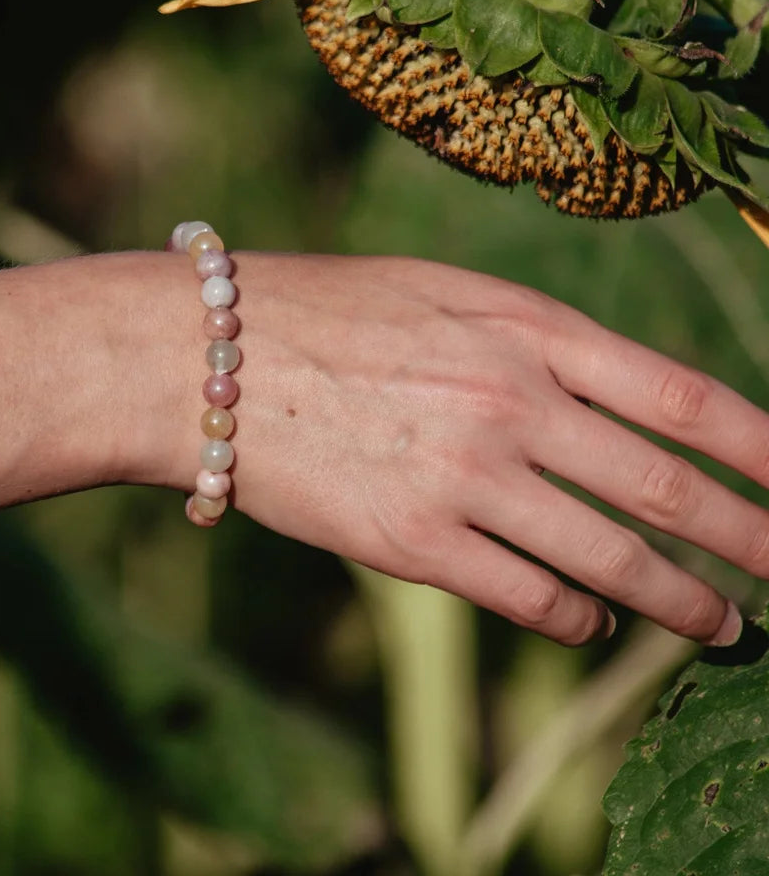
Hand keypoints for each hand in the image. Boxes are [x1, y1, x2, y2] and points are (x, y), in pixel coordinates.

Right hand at [225, 253, 768, 645]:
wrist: (209, 356)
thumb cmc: (324, 313)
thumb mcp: (443, 298)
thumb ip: (533, 347)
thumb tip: (615, 409)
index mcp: (524, 328)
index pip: (683, 397)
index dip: (763, 451)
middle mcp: (510, 402)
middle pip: (668, 490)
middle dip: (752, 542)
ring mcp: (464, 477)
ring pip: (612, 561)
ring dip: (682, 603)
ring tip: (721, 626)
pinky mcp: (412, 544)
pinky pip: (530, 598)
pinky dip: (579, 618)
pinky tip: (591, 621)